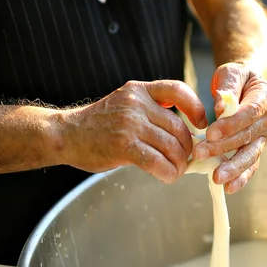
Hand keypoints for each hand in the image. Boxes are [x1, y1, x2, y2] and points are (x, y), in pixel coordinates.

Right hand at [61, 80, 207, 183]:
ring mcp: (130, 125)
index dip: (196, 107)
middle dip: (187, 148)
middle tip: (185, 160)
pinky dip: (168, 173)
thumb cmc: (99, 124)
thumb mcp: (125, 104)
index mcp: (139, 90)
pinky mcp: (123, 146)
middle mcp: (136, 104)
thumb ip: (151, 111)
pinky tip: (167, 177)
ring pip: (171, 146)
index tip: (200, 124)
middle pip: (178, 127)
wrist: (66, 134)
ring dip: (179, 164)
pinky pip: (157, 162)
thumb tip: (185, 133)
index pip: (177, 89)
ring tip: (176, 171)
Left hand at [193, 63, 266, 193]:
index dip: (231, 125)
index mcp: (265, 98)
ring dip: (233, 168)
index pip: (249, 113)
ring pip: (250, 154)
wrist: (245, 84)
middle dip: (223, 147)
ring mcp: (263, 136)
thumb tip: (221, 108)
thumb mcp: (231, 73)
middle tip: (200, 153)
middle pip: (246, 137)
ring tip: (217, 178)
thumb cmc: (237, 78)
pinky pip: (250, 164)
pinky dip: (241, 177)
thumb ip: (227, 87)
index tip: (211, 133)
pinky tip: (229, 188)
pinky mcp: (255, 147)